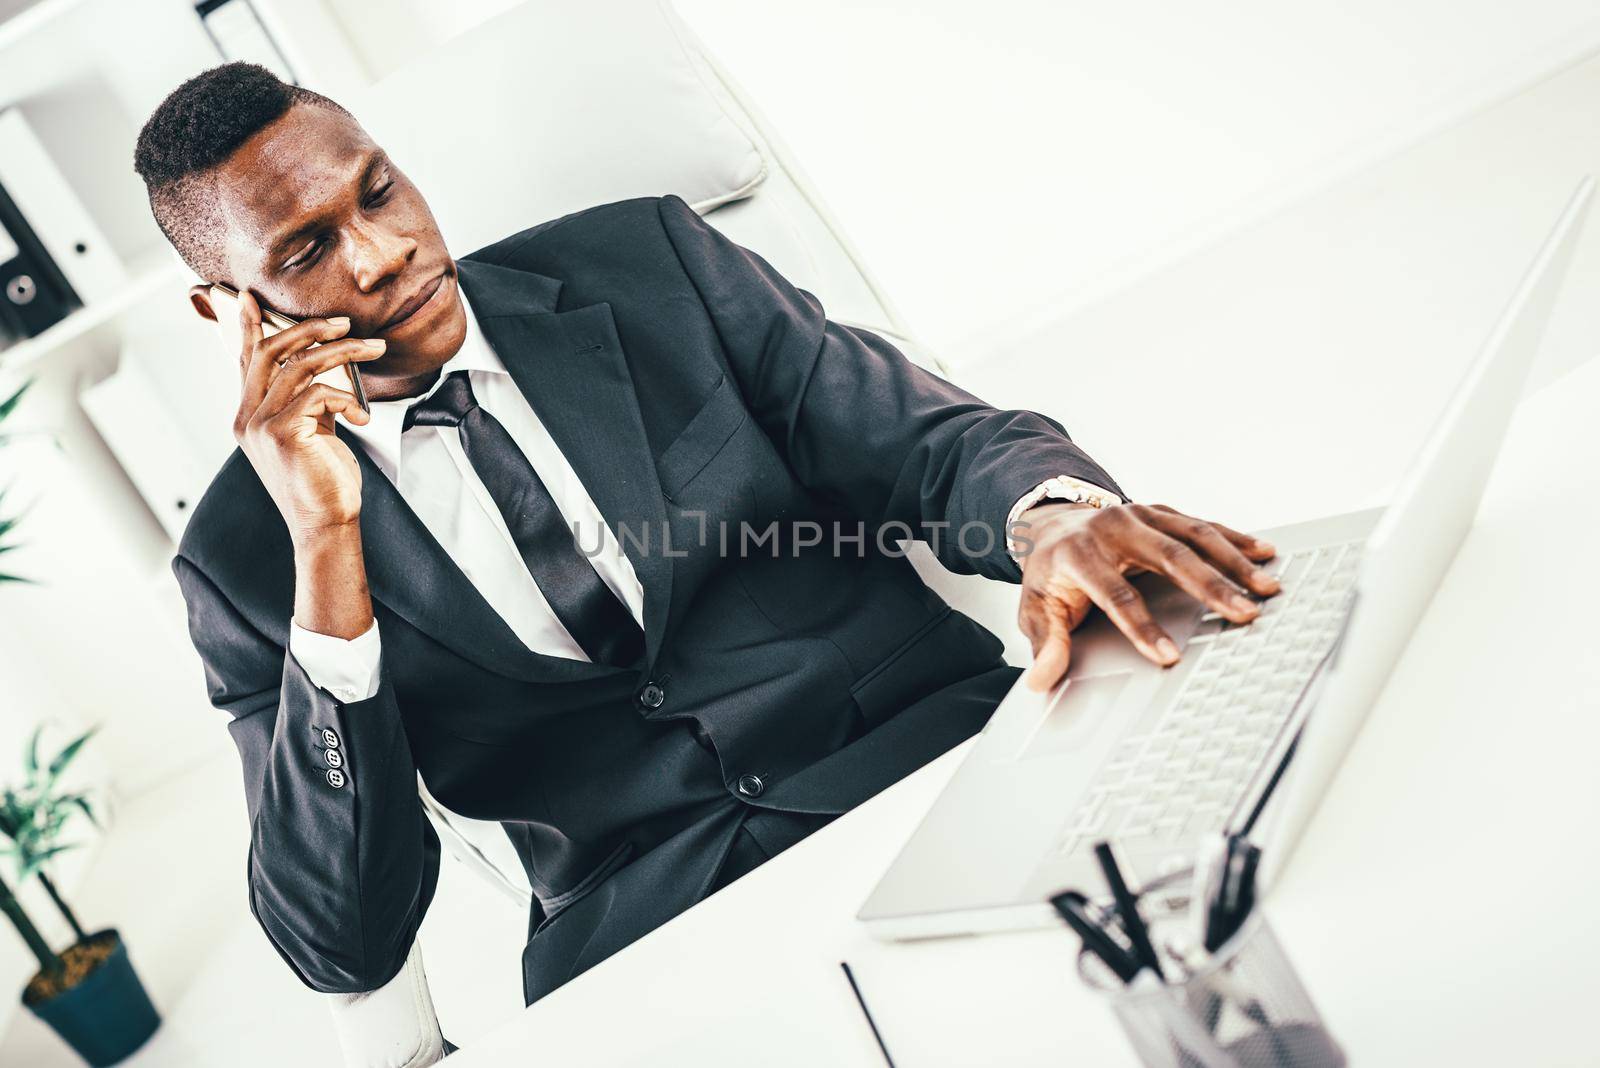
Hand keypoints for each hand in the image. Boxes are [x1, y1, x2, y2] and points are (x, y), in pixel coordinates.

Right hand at [231, 289, 385, 542]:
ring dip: (343, 352)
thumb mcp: (312, 432)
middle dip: (309, 329)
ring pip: (300, 365)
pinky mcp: (282, 432)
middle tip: (344, 322)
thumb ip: (308, 402)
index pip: (248, 360)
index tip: (252, 298)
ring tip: (373, 348)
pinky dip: (347, 398)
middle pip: (271, 351)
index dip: (251, 327)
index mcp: (250, 415)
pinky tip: (362, 419)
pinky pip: (318, 393)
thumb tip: (324, 370)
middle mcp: (246, 417)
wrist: (326, 524)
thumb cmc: (324, 481)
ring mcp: (259, 424)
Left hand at [1015, 502, 1278, 690]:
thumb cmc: (1050, 572)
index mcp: (1079, 552)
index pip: (1115, 594)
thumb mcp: (1035, 607)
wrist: (1052, 524)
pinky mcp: (1162, 512)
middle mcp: (1114, 527)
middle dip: (1209, 588)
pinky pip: (1203, 525)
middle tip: (1244, 616)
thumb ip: (1043, 641)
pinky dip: (1235, 540)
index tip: (1168, 656)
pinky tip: (1263, 554)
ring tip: (1266, 588)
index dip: (1141, 627)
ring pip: (1194, 536)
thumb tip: (1041, 679)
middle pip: (1168, 558)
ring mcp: (1141, 514)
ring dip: (1234, 563)